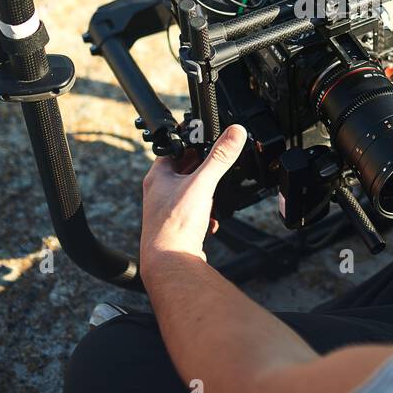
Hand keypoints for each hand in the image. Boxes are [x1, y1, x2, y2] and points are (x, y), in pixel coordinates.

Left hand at [140, 124, 246, 267]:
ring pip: (190, 193)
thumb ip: (220, 157)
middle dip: (202, 170)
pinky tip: (212, 220)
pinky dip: (206, 214)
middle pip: (183, 172)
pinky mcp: (177, 228)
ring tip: (215, 195)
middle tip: (217, 166)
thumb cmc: (175, 224)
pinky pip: (194, 214)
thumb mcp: (202, 183)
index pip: (174, 151)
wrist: (170, 261)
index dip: (191, 143)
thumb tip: (234, 132)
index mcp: (158, 177)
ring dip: (205, 193)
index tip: (207, 140)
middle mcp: (159, 193)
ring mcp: (166, 211)